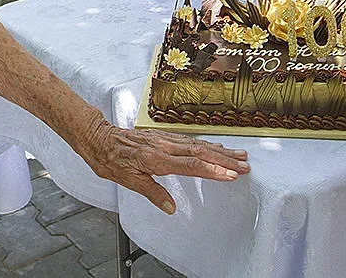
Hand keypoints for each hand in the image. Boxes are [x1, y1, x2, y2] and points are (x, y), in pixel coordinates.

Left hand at [82, 122, 248, 213]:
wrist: (99, 138)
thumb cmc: (111, 161)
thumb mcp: (129, 181)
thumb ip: (152, 193)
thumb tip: (171, 208)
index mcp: (156, 158)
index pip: (190, 165)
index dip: (212, 170)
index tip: (230, 174)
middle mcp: (164, 146)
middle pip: (200, 152)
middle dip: (224, 159)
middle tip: (245, 166)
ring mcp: (164, 139)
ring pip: (197, 144)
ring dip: (219, 150)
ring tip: (240, 155)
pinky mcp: (163, 136)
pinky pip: (189, 140)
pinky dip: (206, 144)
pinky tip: (216, 146)